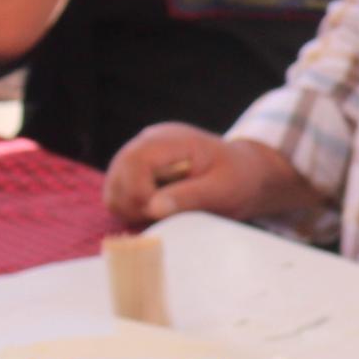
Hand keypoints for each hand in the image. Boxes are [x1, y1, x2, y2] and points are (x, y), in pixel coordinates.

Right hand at [105, 122, 285, 227]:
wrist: (244, 172)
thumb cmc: (238, 178)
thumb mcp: (222, 189)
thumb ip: (190, 196)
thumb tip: (153, 207)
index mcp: (172, 139)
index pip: (136, 160)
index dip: (138, 191)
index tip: (155, 213)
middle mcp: (149, 142)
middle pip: (118, 173)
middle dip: (133, 203)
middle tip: (159, 219)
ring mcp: (140, 155)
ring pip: (114, 186)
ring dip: (131, 208)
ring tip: (161, 216)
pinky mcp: (136, 172)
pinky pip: (118, 194)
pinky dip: (131, 209)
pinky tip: (156, 213)